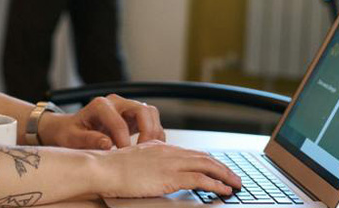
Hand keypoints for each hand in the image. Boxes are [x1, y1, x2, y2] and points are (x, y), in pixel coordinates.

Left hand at [38, 94, 164, 149]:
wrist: (71, 129)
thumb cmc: (71, 133)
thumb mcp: (72, 137)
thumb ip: (88, 139)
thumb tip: (107, 144)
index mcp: (100, 105)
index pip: (119, 122)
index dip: (124, 140)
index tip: (124, 156)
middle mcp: (116, 103)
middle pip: (142, 110)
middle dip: (147, 132)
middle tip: (143, 152)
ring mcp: (127, 108)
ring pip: (151, 114)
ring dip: (154, 133)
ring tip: (148, 152)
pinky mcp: (134, 117)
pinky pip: (152, 122)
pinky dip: (155, 136)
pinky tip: (149, 151)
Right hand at [98, 140, 241, 197]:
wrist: (103, 168)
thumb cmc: (111, 168)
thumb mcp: (134, 161)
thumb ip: (149, 164)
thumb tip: (156, 173)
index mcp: (160, 147)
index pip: (192, 153)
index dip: (208, 161)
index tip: (219, 169)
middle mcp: (168, 152)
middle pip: (204, 157)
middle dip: (222, 168)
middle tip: (234, 178)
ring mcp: (170, 163)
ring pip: (207, 166)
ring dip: (225, 175)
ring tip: (235, 184)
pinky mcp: (169, 176)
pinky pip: (200, 180)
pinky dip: (215, 184)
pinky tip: (223, 190)